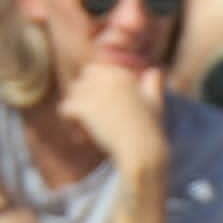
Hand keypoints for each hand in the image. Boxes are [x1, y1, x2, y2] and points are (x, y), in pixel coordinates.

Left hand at [58, 53, 167, 176]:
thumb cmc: (150, 132)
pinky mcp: (85, 107)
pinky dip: (70, 122)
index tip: (102, 110)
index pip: (94, 71)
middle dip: (83, 98)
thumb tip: (156, 70)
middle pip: (81, 81)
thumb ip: (154, 84)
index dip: (94, 89)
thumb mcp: (157, 103)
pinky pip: (65, 109)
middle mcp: (109, 78)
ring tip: (87, 128)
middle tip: (91, 118)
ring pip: (72, 95)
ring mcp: (96, 91)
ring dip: (77, 110)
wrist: (143, 151)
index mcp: (123, 74)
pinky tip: (81, 135)